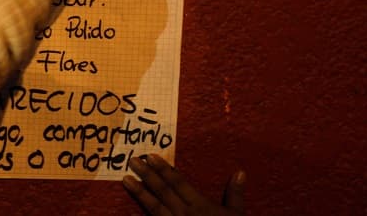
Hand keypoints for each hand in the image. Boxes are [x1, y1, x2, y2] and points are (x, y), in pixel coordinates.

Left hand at [123, 154, 244, 215]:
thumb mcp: (237, 215)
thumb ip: (235, 194)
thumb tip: (240, 172)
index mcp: (200, 206)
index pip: (179, 183)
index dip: (164, 169)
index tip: (151, 156)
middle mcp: (185, 214)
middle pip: (163, 191)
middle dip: (147, 175)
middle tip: (132, 160)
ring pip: (154, 208)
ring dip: (140, 193)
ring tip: (126, 180)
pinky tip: (129, 214)